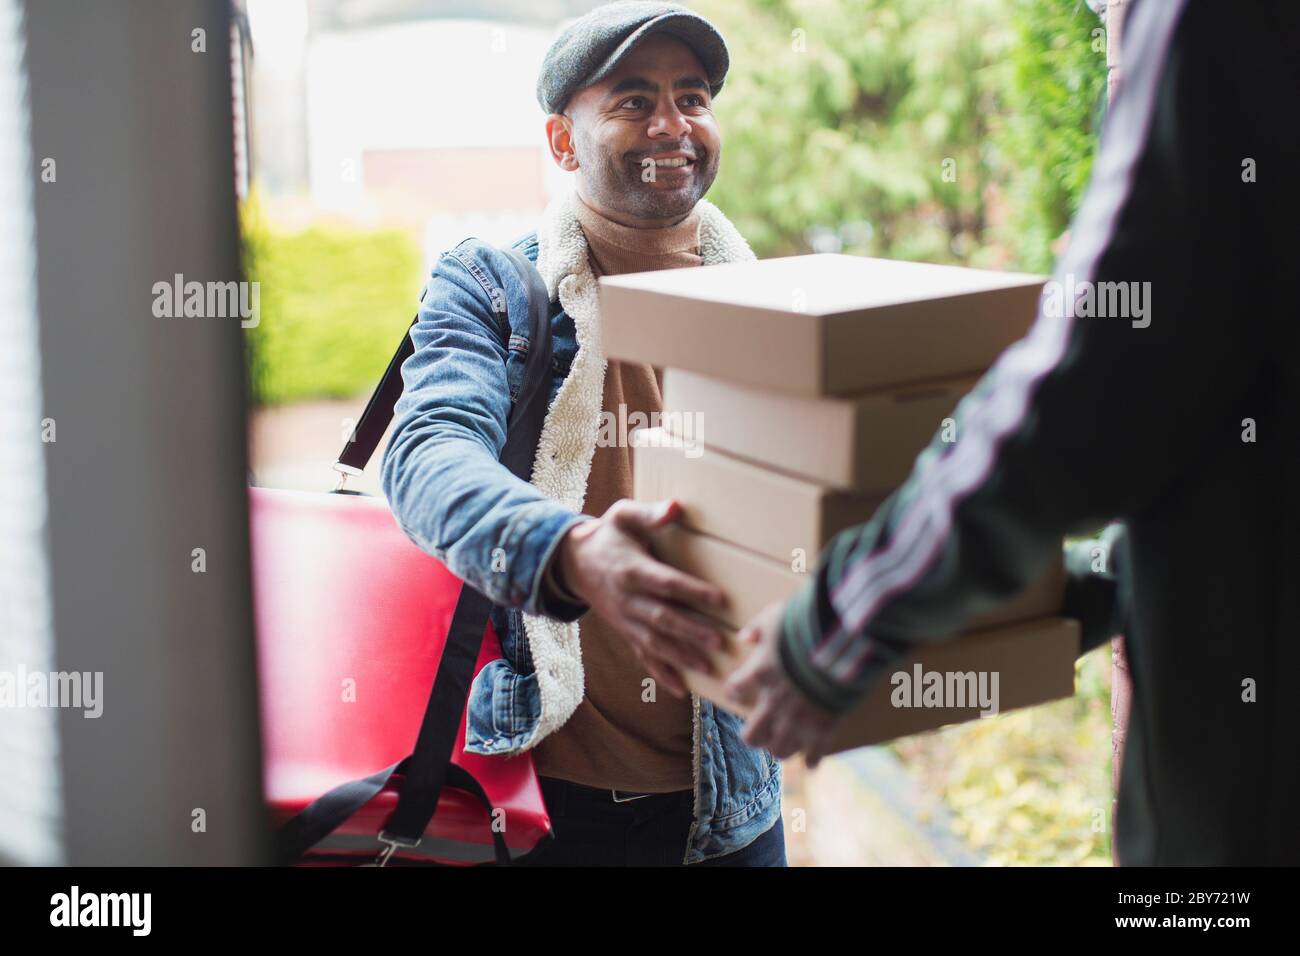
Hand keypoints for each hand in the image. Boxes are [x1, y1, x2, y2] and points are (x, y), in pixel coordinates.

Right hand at [556, 499, 726, 697]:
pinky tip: (680, 689)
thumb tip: (676, 508)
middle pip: (661, 618)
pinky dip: (660, 673)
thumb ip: (649, 513)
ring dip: (680, 657)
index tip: (718, 598)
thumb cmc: (608, 536)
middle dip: (690, 631)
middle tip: (718, 641)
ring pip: (654, 642)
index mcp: (632, 570)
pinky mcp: (624, 632)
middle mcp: (628, 599)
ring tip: (708, 668)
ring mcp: (625, 620)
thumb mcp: (623, 516)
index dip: (691, 591)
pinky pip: (642, 656)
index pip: (665, 583)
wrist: (573, 563)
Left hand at [725, 601, 839, 767]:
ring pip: (779, 751)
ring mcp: (799, 721)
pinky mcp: (824, 729)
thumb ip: (759, 627)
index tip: (740, 689)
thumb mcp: (778, 615)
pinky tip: (811, 762)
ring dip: (780, 746)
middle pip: (752, 736)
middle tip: (759, 727)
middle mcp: (775, 704)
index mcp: (760, 674)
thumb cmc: (809, 622)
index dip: (736, 690)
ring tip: (785, 741)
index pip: (734, 690)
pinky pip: (814, 756)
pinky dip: (811, 760)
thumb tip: (745, 637)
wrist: (845, 641)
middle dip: (754, 734)